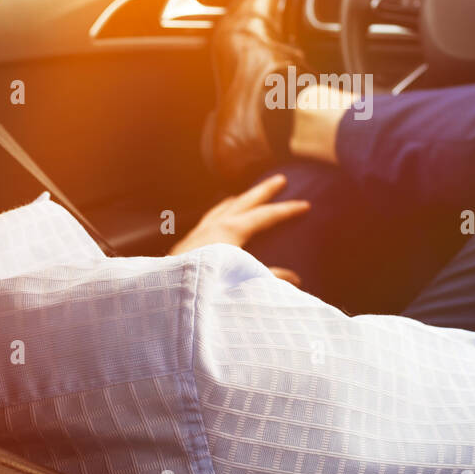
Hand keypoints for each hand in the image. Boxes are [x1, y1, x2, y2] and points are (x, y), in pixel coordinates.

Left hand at [169, 174, 308, 283]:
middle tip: (280, 179)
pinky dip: (221, 212)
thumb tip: (296, 280)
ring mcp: (198, 232)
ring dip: (240, 200)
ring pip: (223, 208)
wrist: (169, 294)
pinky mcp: (186, 243)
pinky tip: (219, 219)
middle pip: (244, 202)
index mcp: (231, 231)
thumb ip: (271, 278)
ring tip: (247, 196)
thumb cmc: (208, 286)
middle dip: (263, 191)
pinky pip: (209, 218)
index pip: (265, 215)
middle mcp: (214, 226)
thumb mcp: (245, 280)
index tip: (305, 204)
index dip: (287, 210)